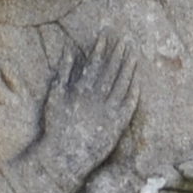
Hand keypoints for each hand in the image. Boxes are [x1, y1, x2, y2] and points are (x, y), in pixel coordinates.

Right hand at [28, 36, 136, 179]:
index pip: (95, 62)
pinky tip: (138, 83)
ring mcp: (109, 111)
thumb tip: (69, 50)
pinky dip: (134, 93)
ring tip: (134, 55)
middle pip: (112, 70)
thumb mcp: (54, 96)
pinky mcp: (117, 125)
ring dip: (129, 68)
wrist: (64, 156)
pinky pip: (129, 106)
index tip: (106, 35)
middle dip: (118, 53)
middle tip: (126, 40)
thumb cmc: (56, 126)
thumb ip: (63, 72)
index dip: (101, 48)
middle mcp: (97, 97)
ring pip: (123, 84)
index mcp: (82, 89)